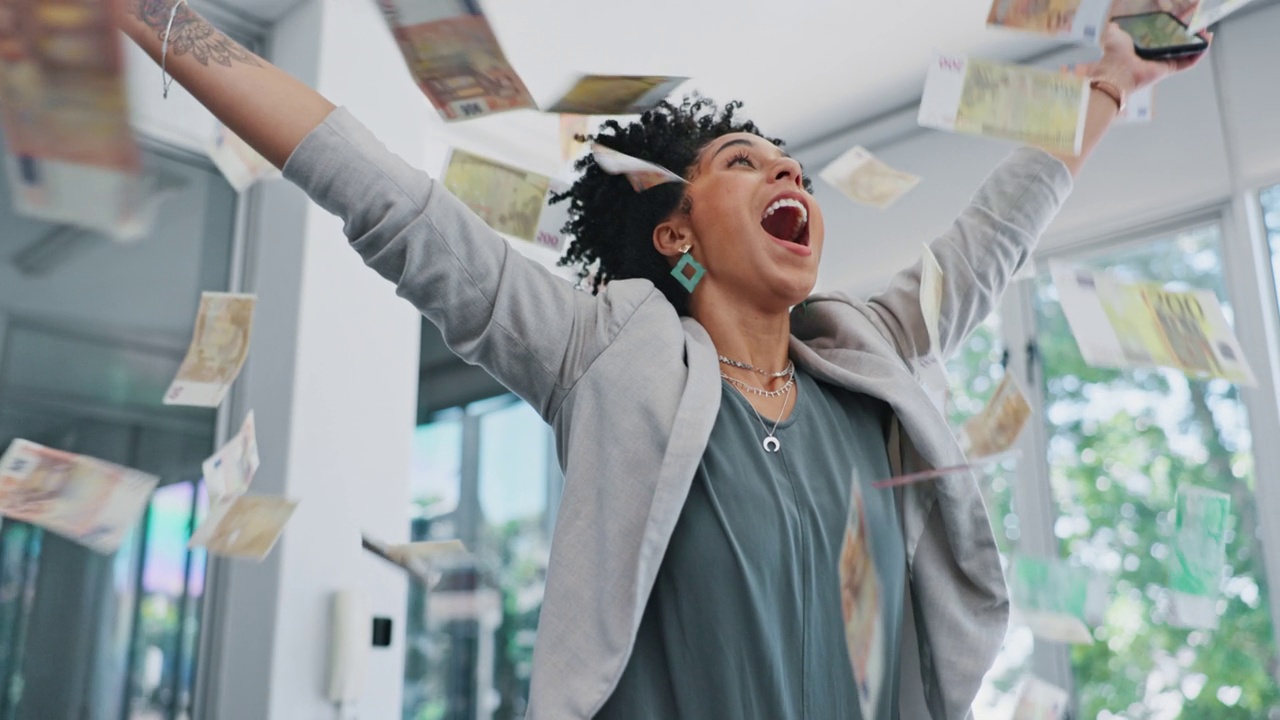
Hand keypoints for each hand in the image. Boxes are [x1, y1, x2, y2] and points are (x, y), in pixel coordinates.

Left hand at [1091, 21, 1209, 92]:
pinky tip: (1206, 41)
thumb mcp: (1112, 34)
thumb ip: (1114, 28)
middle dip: (1190, 31)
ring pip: (1186, 51)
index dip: (1174, 24)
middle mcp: (1155, 54)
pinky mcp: (1169, 69)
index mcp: (1144, 45)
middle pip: (1177, 41)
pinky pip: (1188, 62)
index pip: (1163, 33)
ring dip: (1198, 41)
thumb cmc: (1114, 54)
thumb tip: (1113, 23)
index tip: (1184, 14)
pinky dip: (1199, 53)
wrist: (1116, 70)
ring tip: (1205, 31)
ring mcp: (1163, 62)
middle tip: (1199, 21)